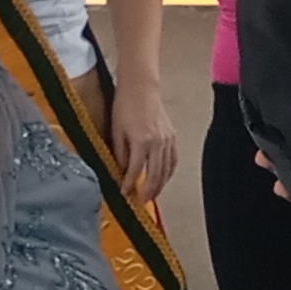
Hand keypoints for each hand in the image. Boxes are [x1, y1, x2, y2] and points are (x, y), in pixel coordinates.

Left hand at [112, 88, 179, 202]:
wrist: (141, 88)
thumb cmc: (125, 106)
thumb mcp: (116, 131)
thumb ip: (119, 153)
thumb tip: (120, 171)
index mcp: (141, 142)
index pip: (135, 171)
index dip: (129, 185)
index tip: (124, 194)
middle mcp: (157, 144)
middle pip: (155, 175)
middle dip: (148, 191)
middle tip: (141, 201)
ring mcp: (167, 141)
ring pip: (167, 170)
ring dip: (160, 185)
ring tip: (153, 194)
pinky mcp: (172, 137)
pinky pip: (173, 160)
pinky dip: (169, 172)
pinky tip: (164, 177)